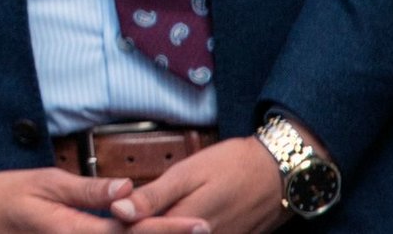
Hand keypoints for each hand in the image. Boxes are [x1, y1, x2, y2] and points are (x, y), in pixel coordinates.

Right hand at [0, 168, 213, 233]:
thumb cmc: (4, 196)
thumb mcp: (45, 182)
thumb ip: (88, 190)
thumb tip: (128, 189)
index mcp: (74, 231)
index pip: (132, 232)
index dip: (169, 230)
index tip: (200, 224)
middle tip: (205, 229)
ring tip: (183, 232)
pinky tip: (143, 233)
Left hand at [109, 138, 289, 233]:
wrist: (279, 173)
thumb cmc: (232, 166)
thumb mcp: (188, 173)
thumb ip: (153, 196)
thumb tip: (118, 211)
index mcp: (184, 223)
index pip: (142, 233)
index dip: (124, 225)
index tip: (113, 214)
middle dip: (145, 227)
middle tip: (131, 213)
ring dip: (163, 228)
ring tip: (156, 214)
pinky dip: (184, 230)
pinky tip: (177, 219)